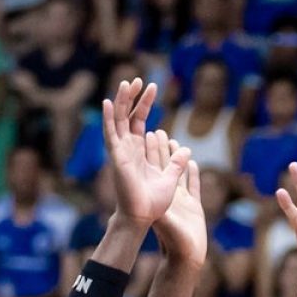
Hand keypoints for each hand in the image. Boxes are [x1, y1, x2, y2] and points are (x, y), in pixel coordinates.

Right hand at [105, 77, 191, 226]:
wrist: (142, 217)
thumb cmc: (153, 203)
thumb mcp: (170, 178)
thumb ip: (176, 163)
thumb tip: (187, 150)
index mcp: (139, 151)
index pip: (140, 120)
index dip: (145, 103)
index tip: (154, 86)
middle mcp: (127, 148)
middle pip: (127, 115)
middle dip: (132, 96)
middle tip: (138, 78)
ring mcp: (121, 152)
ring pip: (118, 120)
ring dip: (122, 102)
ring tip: (126, 83)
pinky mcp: (117, 158)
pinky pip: (111, 135)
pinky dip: (109, 119)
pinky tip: (109, 102)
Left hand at [153, 139, 207, 269]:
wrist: (186, 259)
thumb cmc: (174, 243)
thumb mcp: (166, 223)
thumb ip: (161, 211)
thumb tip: (150, 196)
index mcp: (161, 196)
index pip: (155, 168)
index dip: (153, 150)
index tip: (150, 132)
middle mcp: (169, 196)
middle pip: (164, 167)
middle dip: (162, 149)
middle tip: (159, 131)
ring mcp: (182, 201)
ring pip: (178, 174)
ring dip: (177, 158)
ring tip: (175, 142)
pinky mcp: (194, 207)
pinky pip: (193, 186)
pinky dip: (192, 174)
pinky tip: (193, 162)